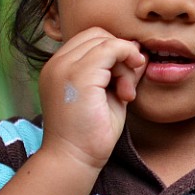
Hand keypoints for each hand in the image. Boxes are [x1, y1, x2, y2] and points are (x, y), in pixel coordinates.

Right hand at [38, 27, 145, 171]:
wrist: (74, 160)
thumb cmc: (91, 135)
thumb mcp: (107, 96)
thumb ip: (118, 73)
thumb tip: (139, 52)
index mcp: (58, 68)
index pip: (89, 40)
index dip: (113, 53)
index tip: (124, 80)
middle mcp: (56, 63)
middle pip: (97, 34)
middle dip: (119, 54)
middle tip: (127, 87)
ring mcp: (64, 67)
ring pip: (105, 40)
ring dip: (124, 64)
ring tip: (125, 94)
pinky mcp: (78, 74)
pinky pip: (111, 48)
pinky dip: (127, 63)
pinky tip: (127, 93)